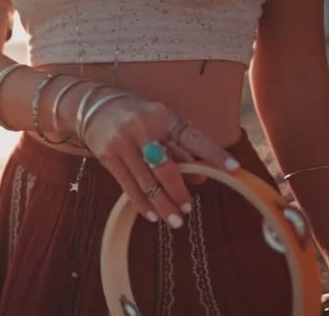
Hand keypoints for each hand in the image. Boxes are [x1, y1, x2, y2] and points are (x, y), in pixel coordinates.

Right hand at [83, 96, 240, 228]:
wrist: (95, 107)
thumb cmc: (137, 116)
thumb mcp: (160, 123)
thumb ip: (180, 149)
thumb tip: (200, 179)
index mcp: (162, 117)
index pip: (192, 137)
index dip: (213, 153)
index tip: (233, 168)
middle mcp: (142, 128)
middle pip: (165, 167)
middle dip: (178, 191)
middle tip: (188, 209)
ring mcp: (123, 143)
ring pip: (146, 181)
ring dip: (162, 204)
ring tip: (174, 221)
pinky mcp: (108, 157)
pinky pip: (127, 185)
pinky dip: (141, 203)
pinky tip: (151, 215)